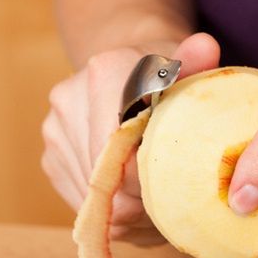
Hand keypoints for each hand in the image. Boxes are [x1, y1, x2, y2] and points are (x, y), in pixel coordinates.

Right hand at [42, 33, 220, 236]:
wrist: (129, 71)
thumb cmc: (168, 77)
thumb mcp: (189, 68)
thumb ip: (197, 62)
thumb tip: (205, 47)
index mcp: (104, 74)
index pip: (126, 150)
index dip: (155, 180)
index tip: (181, 189)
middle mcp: (69, 101)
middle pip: (108, 181)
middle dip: (143, 201)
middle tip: (175, 202)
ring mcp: (55, 132)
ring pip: (95, 200)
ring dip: (128, 210)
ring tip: (157, 198)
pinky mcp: (51, 159)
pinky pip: (83, 203)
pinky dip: (112, 210)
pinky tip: (134, 198)